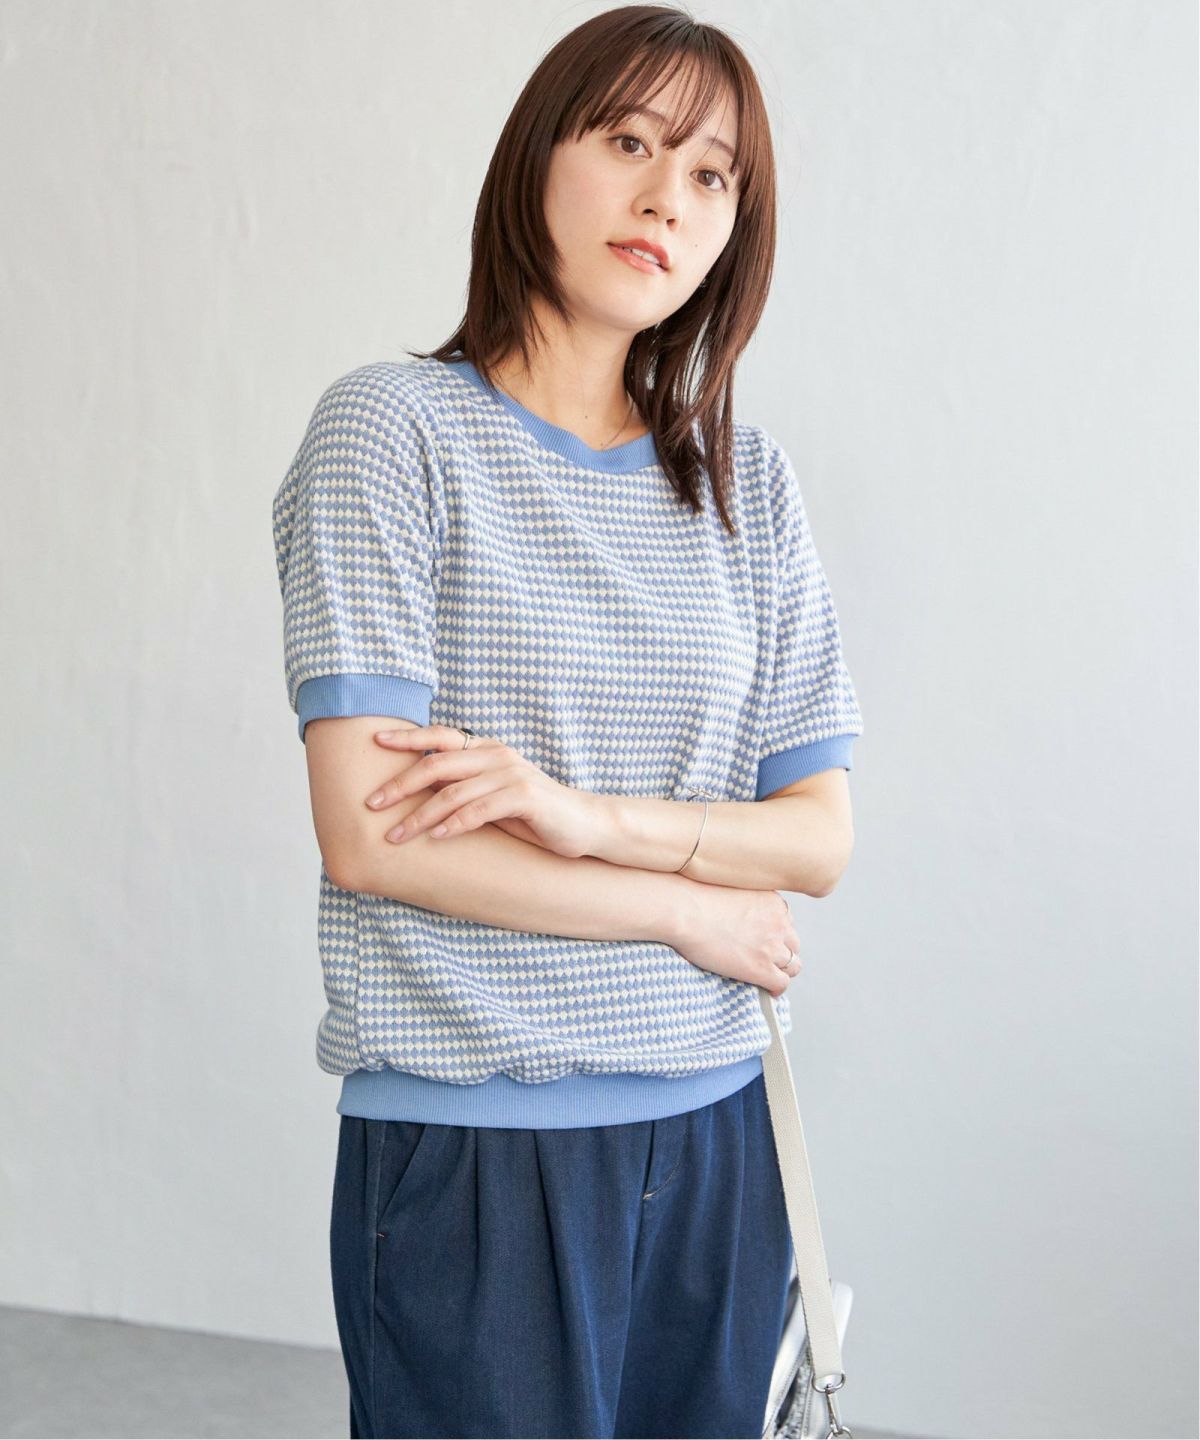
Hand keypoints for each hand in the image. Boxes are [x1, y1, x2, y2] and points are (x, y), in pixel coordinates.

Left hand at [365, 724, 600, 857]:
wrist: (584, 824)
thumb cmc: (534, 813)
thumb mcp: (493, 793)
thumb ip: (463, 785)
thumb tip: (417, 790)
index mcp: (487, 749)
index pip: (441, 736)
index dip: (407, 737)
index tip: (375, 741)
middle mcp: (497, 755)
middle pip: (437, 764)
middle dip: (400, 784)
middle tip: (371, 803)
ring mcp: (512, 774)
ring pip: (453, 792)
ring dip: (419, 816)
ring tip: (395, 835)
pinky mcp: (525, 797)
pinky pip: (480, 810)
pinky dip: (455, 824)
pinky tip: (437, 837)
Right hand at [670, 886, 803, 996]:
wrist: (685, 911)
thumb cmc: (695, 897)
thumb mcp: (732, 889)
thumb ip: (746, 903)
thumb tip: (741, 919)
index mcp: (773, 901)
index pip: (787, 922)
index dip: (776, 933)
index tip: (765, 940)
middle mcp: (779, 923)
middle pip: (793, 944)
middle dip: (781, 951)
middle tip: (766, 959)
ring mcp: (772, 946)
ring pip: (792, 966)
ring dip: (781, 971)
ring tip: (769, 976)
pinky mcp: (761, 968)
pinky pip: (781, 984)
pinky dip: (777, 989)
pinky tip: (768, 991)